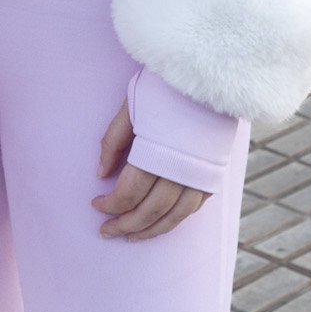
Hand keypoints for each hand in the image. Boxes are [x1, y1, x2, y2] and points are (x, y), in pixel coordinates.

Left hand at [91, 100, 209, 240]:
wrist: (209, 74)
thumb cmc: (164, 88)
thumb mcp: (131, 107)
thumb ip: (114, 141)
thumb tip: (100, 174)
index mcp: (157, 152)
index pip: (129, 193)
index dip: (110, 204)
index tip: (96, 204)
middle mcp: (182, 169)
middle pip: (150, 211)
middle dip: (126, 224)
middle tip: (107, 231)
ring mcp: (201, 175)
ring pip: (174, 216)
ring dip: (151, 231)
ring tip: (131, 237)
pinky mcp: (214, 174)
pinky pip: (194, 208)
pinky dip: (175, 220)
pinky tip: (160, 223)